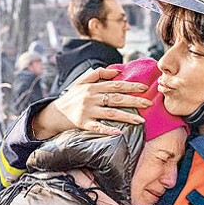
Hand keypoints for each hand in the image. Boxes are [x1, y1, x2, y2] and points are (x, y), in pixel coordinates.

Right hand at [33, 67, 152, 138]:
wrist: (54, 113)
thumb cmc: (72, 97)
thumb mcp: (82, 81)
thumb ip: (98, 74)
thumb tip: (117, 71)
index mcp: (93, 87)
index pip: (115, 85)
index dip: (131, 86)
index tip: (145, 88)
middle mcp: (91, 98)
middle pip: (116, 98)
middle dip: (134, 101)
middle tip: (149, 104)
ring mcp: (87, 111)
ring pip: (111, 114)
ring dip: (127, 117)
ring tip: (141, 121)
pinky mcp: (83, 123)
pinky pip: (98, 128)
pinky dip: (108, 130)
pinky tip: (119, 133)